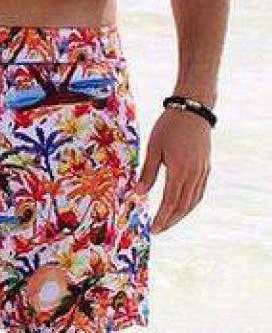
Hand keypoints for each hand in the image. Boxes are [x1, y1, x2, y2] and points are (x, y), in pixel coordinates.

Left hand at [136, 107, 212, 233]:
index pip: (170, 201)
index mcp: (179, 170)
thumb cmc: (168, 127)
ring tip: (168, 222)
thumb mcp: (153, 148)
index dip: (162, 217)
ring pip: (193, 201)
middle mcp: (194, 175)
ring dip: (181, 214)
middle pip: (183, 205)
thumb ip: (147, 172)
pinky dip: (190, 203)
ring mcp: (202, 172)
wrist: (193, 112)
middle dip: (170, 220)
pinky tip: (182, 207)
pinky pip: (199, 192)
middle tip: (158, 230)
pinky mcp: (206, 168)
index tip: (153, 229)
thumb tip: (137, 193)